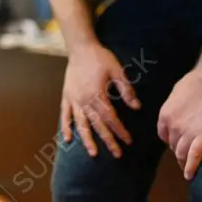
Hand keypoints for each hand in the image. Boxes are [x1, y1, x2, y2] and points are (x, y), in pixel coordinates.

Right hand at [60, 42, 140, 158]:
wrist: (80, 47)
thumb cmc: (100, 57)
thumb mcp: (117, 70)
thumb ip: (126, 89)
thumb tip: (137, 107)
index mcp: (97, 94)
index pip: (110, 118)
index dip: (120, 130)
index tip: (128, 141)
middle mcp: (84, 100)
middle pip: (97, 125)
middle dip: (108, 140)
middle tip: (117, 154)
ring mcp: (74, 99)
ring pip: (80, 123)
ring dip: (87, 139)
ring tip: (93, 153)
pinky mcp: (67, 96)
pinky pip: (65, 114)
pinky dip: (65, 127)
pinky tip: (67, 139)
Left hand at [157, 69, 201, 179]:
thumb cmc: (198, 81)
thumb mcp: (178, 92)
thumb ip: (176, 106)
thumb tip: (178, 111)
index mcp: (165, 114)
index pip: (163, 135)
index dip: (170, 141)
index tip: (176, 143)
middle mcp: (173, 126)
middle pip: (173, 145)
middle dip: (177, 151)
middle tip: (184, 157)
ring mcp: (188, 133)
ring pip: (182, 154)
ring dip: (183, 162)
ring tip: (186, 168)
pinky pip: (194, 157)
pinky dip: (191, 168)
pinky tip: (190, 175)